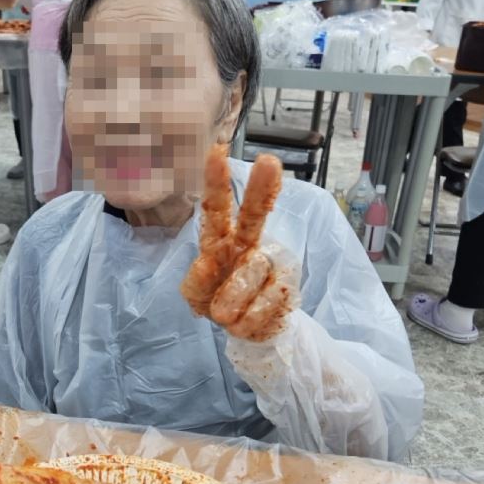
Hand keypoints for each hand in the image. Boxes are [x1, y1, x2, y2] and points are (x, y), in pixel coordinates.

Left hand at [180, 145, 294, 341]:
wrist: (251, 331)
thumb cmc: (218, 302)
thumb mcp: (196, 297)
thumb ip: (195, 283)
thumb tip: (205, 264)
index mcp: (221, 239)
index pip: (217, 209)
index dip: (216, 183)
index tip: (217, 152)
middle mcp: (249, 243)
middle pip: (255, 214)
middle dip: (260, 188)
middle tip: (269, 162)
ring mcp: (271, 263)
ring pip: (251, 272)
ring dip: (233, 298)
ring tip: (224, 314)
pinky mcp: (287, 286)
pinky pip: (264, 303)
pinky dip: (247, 320)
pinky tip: (246, 321)